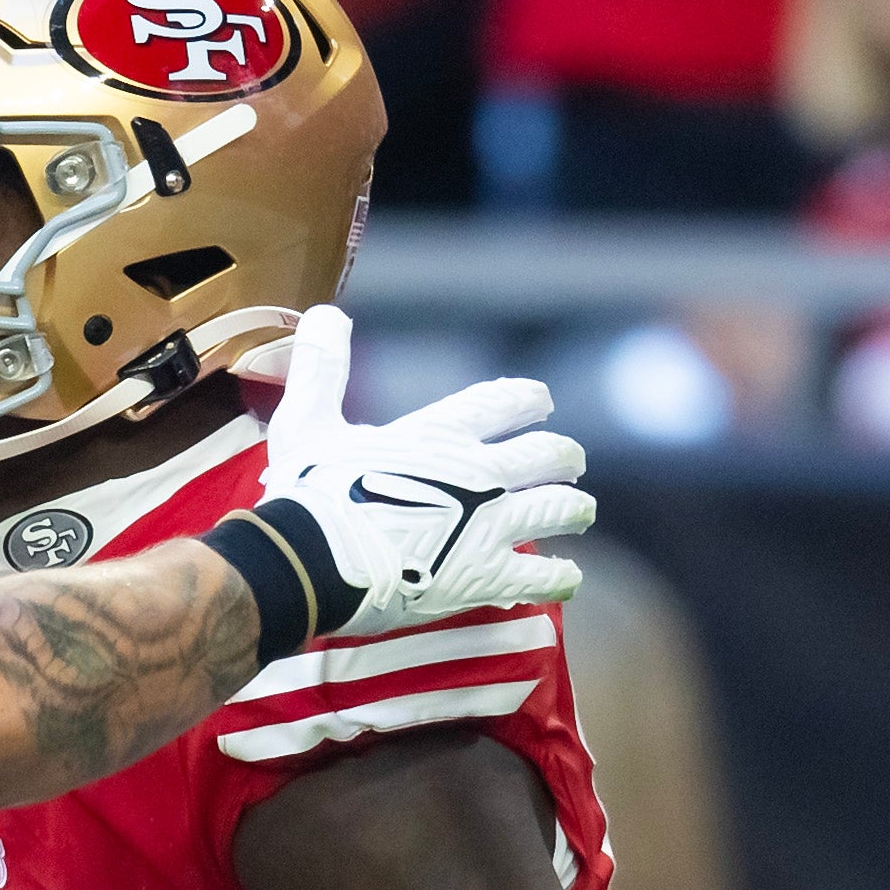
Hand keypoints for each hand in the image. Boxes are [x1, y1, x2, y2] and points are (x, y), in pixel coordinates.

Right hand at [244, 306, 592, 638]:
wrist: (314, 561)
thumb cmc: (309, 493)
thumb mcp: (308, 419)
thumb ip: (322, 367)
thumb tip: (325, 313)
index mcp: (439, 434)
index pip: (499, 404)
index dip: (525, 400)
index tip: (542, 400)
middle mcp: (478, 474)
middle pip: (542, 456)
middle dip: (560, 455)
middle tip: (572, 460)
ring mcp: (488, 526)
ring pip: (553, 510)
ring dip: (571, 509)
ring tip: (581, 511)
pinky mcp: (486, 576)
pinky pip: (539, 576)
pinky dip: (558, 576)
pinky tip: (569, 576)